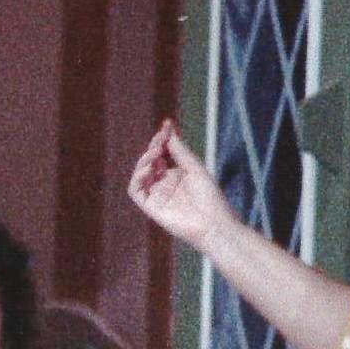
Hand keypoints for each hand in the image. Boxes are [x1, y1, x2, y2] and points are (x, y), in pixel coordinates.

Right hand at [127, 119, 237, 251]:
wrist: (213, 223)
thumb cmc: (210, 197)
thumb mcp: (195, 168)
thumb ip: (180, 151)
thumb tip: (168, 132)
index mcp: (176, 174)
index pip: (163, 153)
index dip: (163, 139)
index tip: (167, 125)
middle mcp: (164, 184)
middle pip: (151, 161)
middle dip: (154, 147)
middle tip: (160, 138)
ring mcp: (157, 195)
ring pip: (140, 174)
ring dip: (144, 160)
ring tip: (155, 152)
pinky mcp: (150, 207)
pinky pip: (136, 190)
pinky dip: (138, 177)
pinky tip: (149, 168)